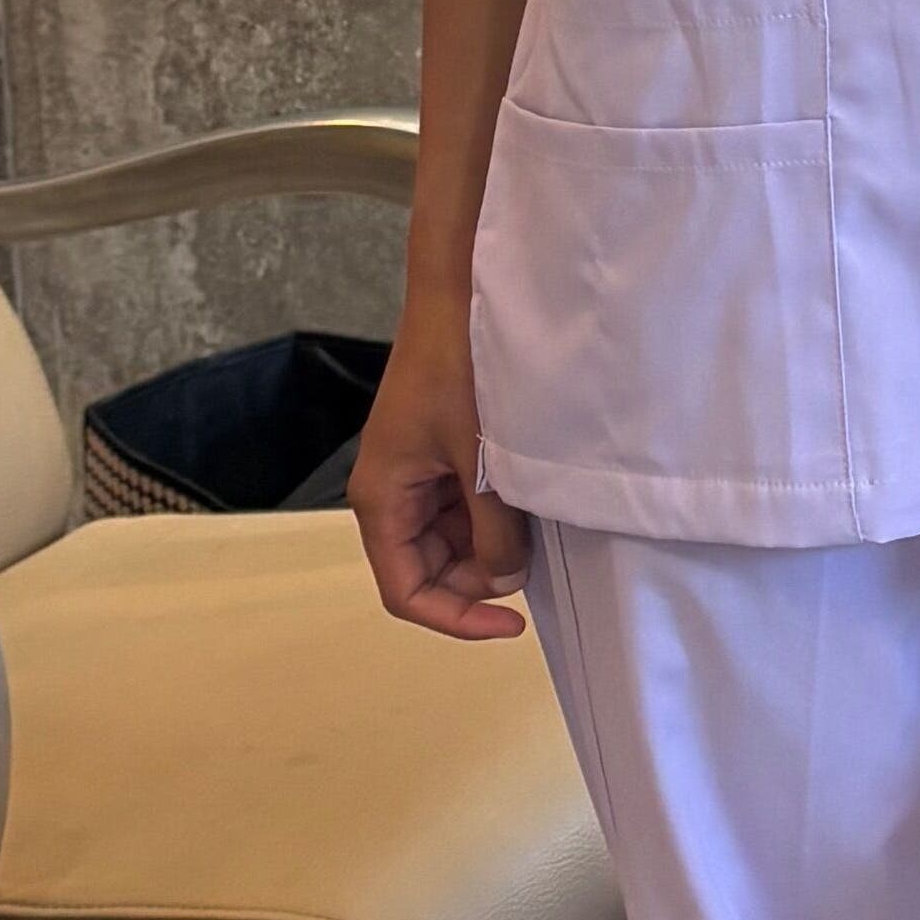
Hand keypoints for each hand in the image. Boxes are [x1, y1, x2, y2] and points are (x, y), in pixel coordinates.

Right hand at [351, 289, 530, 639]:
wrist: (459, 294)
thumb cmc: (460, 368)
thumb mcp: (482, 458)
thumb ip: (494, 528)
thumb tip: (506, 581)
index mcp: (382, 501)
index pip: (408, 592)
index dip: (457, 618)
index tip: (514, 625)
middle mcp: (393, 494)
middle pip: (431, 569)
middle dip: (480, 577)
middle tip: (535, 557)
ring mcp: (418, 474)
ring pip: (452, 540)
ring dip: (492, 544)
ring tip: (537, 522)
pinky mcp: (442, 453)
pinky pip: (465, 505)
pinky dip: (496, 513)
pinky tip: (531, 498)